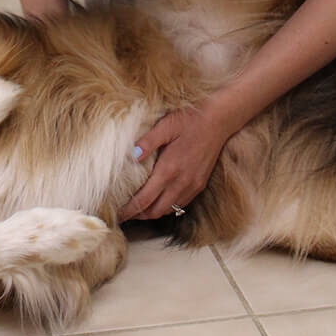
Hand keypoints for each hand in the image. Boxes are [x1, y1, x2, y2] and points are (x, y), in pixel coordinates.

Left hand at [117, 103, 230, 220]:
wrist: (218, 122)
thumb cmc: (189, 120)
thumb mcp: (165, 126)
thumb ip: (147, 142)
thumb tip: (131, 155)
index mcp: (169, 169)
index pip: (145, 199)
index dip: (129, 210)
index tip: (117, 214)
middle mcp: (181, 182)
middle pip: (155, 211)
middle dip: (137, 215)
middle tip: (122, 214)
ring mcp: (192, 186)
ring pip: (168, 210)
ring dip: (151, 213)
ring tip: (136, 209)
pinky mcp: (199, 184)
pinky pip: (180, 204)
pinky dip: (166, 207)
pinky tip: (157, 200)